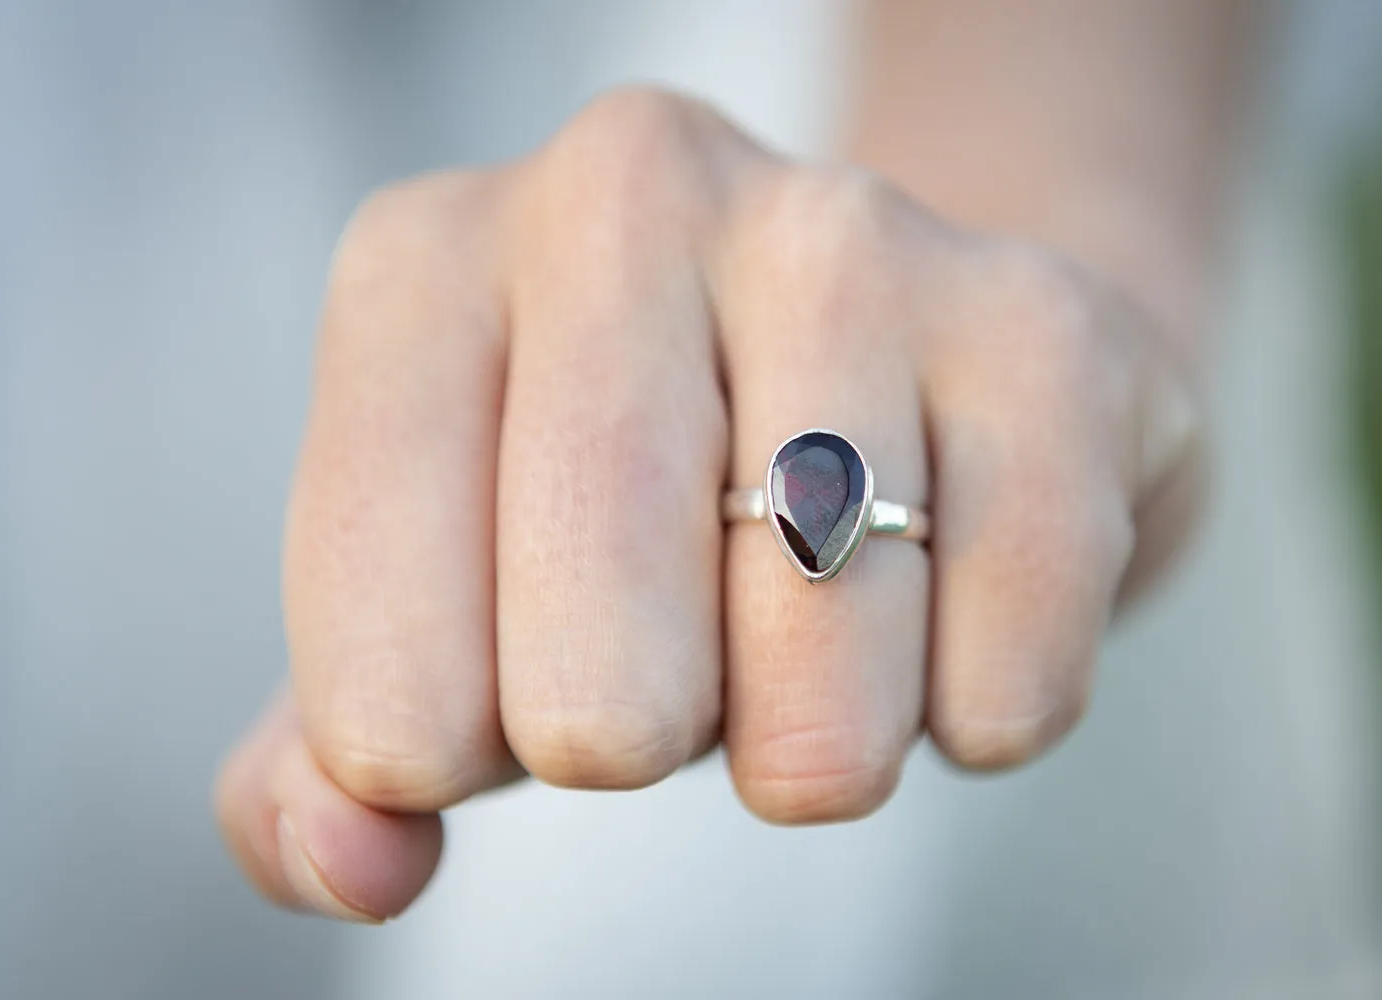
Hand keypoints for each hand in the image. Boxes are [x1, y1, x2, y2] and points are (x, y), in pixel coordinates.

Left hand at [214, 88, 1201, 922]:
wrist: (905, 363)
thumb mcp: (451, 593)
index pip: (381, 672)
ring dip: (820, 733)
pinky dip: (977, 706)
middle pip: (599, 685)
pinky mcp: (1043, 328)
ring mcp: (849, 239)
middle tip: (678, 661)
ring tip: (818, 617)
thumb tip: (346, 866)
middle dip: (640, 739)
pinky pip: (1009, 671)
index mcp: (428, 272)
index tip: (504, 697)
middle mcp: (624, 197)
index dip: (447, 750)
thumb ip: (338, 748)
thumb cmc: (650, 499)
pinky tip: (948, 601)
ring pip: (823, 683)